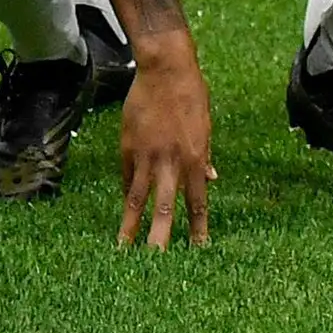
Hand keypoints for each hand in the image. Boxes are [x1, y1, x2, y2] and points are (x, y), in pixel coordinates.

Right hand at [115, 47, 216, 247]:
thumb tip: (209, 181)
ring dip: (131, 224)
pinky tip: (125, 207)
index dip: (197, 229)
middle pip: (164, 208)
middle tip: (154, 264)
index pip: (197, 204)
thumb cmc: (192, 96)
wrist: (164, 69)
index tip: (198, 253)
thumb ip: (206, 158)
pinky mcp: (127, 145)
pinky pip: (127, 175)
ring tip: (123, 247)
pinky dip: (126, 192)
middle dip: (159, 238)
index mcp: (195, 160)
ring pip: (137, 197)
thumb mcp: (207, 128)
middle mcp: (170, 162)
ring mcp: (145, 154)